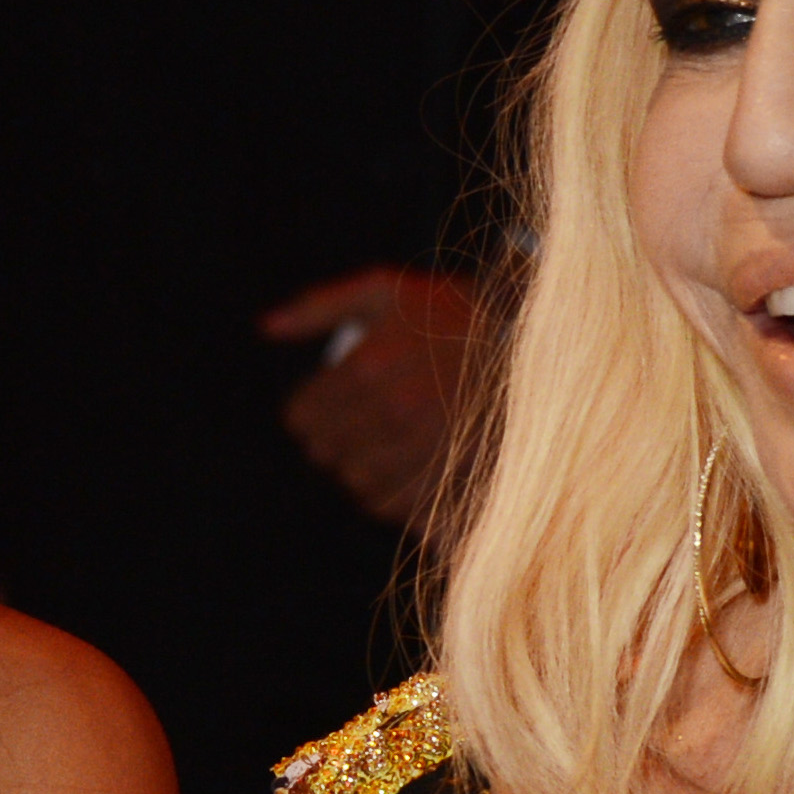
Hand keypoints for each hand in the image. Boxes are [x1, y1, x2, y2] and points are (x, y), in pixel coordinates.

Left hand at [263, 268, 482, 530]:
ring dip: (357, 468)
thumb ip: (318, 305)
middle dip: (329, 441)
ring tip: (375, 447)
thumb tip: (265, 327)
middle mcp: (392, 411)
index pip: (303, 415)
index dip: (305, 412)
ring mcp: (422, 448)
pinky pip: (392, 503)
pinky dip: (387, 492)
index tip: (319, 408)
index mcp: (368, 367)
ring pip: (356, 481)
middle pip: (326, 452)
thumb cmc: (447, 309)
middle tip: (349, 427)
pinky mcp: (449, 476)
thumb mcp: (382, 289)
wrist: (528, 340)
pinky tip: (398, 470)